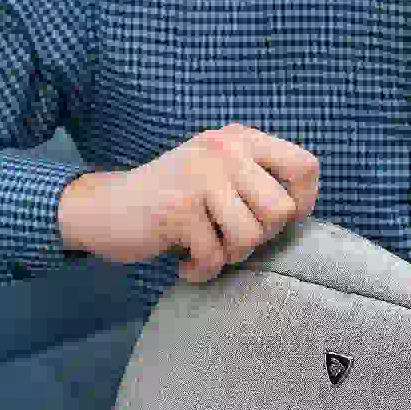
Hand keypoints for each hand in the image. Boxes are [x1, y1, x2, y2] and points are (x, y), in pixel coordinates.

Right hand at [56, 125, 320, 283]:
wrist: (105, 210)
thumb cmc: (172, 202)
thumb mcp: (219, 177)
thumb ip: (257, 183)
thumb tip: (302, 214)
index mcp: (239, 139)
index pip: (305, 167)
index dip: (302, 204)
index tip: (276, 223)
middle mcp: (223, 149)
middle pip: (281, 211)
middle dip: (259, 238)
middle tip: (228, 238)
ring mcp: (200, 176)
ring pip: (251, 237)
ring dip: (229, 256)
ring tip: (206, 248)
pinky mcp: (178, 208)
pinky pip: (214, 256)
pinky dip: (201, 271)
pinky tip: (184, 262)